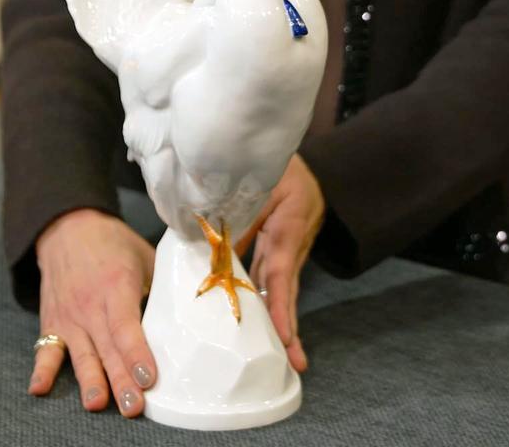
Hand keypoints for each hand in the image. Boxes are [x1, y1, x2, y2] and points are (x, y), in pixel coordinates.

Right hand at [30, 208, 155, 416]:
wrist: (68, 228)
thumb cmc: (113, 243)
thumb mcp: (144, 256)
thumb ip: (159, 286)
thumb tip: (185, 316)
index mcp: (116, 284)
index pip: (126, 324)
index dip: (137, 352)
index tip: (149, 377)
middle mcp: (90, 303)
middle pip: (107, 347)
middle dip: (120, 379)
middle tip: (133, 407)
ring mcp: (69, 315)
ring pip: (80, 354)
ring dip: (89, 380)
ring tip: (97, 403)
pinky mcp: (52, 322)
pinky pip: (45, 349)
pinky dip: (42, 369)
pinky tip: (39, 389)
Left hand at [235, 154, 325, 371]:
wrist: (283, 147)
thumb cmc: (268, 161)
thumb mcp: (254, 182)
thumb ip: (236, 214)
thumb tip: (213, 253)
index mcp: (290, 220)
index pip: (282, 267)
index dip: (280, 303)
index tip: (285, 336)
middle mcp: (294, 237)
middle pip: (286, 284)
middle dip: (288, 324)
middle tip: (295, 361)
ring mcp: (289, 242)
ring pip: (279, 282)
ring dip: (277, 315)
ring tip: (284, 353)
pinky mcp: (280, 243)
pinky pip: (270, 271)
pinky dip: (264, 294)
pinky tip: (259, 317)